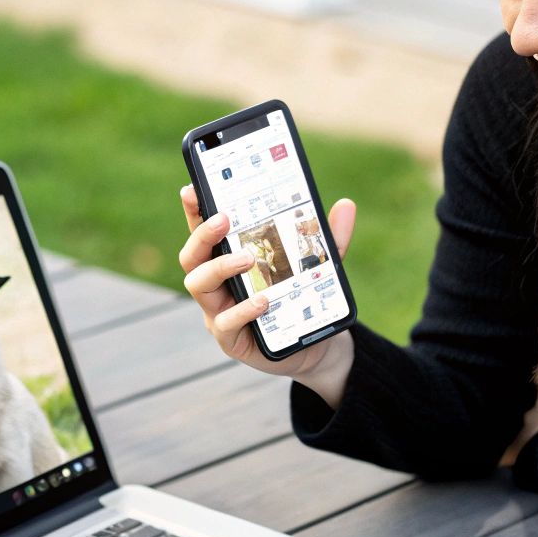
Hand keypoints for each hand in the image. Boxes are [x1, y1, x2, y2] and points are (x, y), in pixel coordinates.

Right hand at [178, 185, 357, 405]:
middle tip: (224, 220)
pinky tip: (263, 300)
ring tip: (248, 259)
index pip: (204, 232)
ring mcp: (219, 312)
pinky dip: (243, 309)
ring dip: (220, 267)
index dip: (194, 211)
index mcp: (228, 261)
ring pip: (198, 285)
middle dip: (202, 235)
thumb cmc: (303, 300)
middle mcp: (217, 285)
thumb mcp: (318, 266)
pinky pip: (226, 322)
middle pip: (191, 256)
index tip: (191, 189)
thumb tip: (346, 205)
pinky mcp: (231, 339)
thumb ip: (327, 239)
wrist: (316, 347)